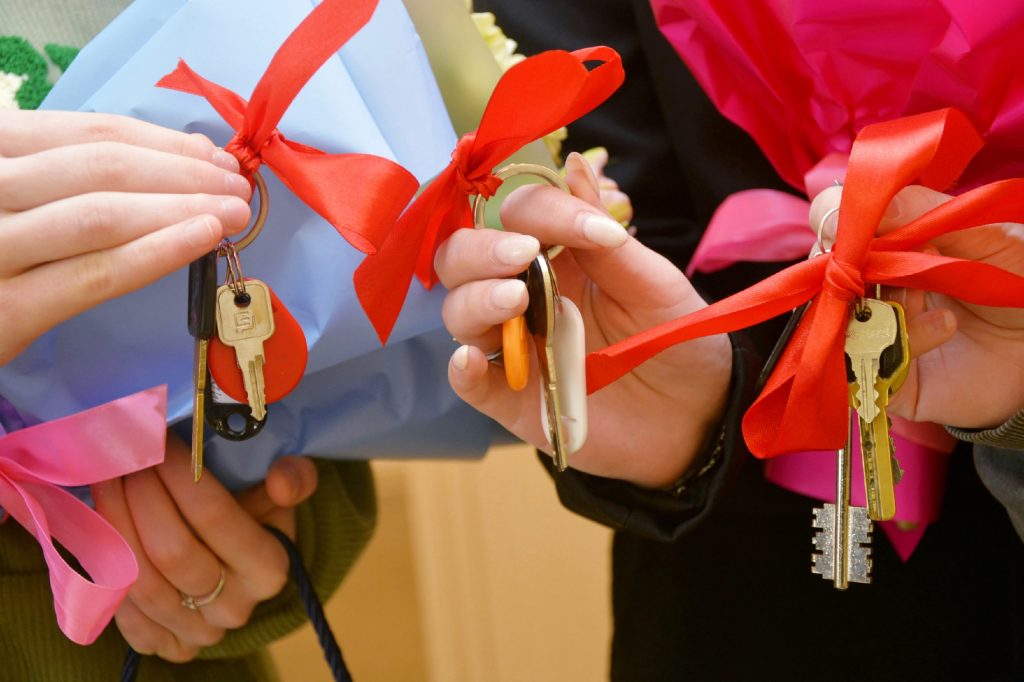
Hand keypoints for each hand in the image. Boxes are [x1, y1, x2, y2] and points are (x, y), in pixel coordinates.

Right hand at [0, 110, 252, 364]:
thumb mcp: (9, 201)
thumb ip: (65, 178)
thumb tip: (171, 162)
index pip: (85, 134)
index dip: (160, 143)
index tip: (213, 156)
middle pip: (102, 169)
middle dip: (184, 173)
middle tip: (237, 186)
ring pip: (102, 215)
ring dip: (183, 206)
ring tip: (235, 211)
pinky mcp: (4, 311)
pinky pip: (93, 275)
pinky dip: (157, 252)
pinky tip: (204, 239)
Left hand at [91, 433, 317, 661]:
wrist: (241, 576)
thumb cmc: (256, 520)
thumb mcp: (279, 495)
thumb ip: (294, 478)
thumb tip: (281, 479)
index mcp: (269, 568)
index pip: (214, 516)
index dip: (179, 476)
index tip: (158, 443)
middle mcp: (236, 607)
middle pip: (171, 551)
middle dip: (140, 497)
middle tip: (127, 460)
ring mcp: (199, 633)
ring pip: (141, 582)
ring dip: (114, 525)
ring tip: (108, 483)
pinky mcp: (166, 646)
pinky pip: (122, 612)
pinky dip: (108, 570)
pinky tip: (104, 530)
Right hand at [436, 152, 731, 487]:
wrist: (697, 416)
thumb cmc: (677, 340)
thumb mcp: (652, 281)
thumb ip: (605, 234)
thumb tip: (572, 163)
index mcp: (558, 257)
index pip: (518, 216)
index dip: (542, 213)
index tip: (593, 232)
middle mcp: (524, 297)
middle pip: (463, 259)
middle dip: (481, 251)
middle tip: (521, 256)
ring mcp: (515, 348)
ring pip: (458, 313)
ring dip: (476, 300)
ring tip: (514, 301)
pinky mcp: (513, 399)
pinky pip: (471, 383)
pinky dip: (462, 369)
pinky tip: (472, 360)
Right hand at [811, 184, 1023, 427]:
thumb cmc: (1019, 281)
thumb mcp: (988, 233)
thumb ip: (929, 212)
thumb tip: (871, 205)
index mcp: (887, 243)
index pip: (832, 220)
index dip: (832, 216)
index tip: (852, 221)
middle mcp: (870, 286)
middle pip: (824, 271)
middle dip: (856, 265)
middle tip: (901, 263)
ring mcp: (873, 333)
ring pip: (840, 318)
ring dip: (885, 302)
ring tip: (931, 296)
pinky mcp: (886, 379)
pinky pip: (866, 364)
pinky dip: (903, 340)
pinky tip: (945, 327)